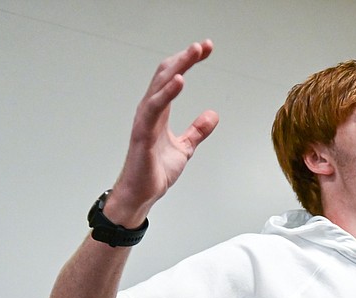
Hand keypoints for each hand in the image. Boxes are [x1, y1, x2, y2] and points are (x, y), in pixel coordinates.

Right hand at [104, 40, 219, 224]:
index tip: (205, 50)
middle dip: (185, 58)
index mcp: (159, 111)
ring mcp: (145, 120)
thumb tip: (212, 114)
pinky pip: (155, 108)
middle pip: (166, 75)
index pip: (173, 78)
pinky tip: (179, 81)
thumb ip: (197, 130)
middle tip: (203, 45)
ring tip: (193, 53)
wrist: (142, 194)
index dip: (188, 62)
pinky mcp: (143, 133)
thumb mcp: (185, 147)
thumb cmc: (154, 170)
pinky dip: (167, 93)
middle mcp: (150, 110)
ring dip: (178, 67)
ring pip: (160, 86)